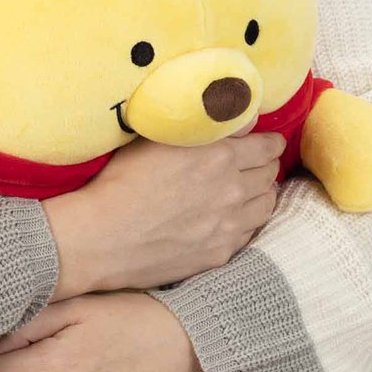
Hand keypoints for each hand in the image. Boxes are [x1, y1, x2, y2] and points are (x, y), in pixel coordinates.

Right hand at [42, 132, 284, 299]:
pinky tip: (235, 218)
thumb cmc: (121, 182)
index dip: (269, 143)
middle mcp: (232, 190)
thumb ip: (207, 123)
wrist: (101, 237)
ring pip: (265, 206)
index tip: (267, 143)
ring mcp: (228, 225)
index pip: (266, 146)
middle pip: (268, 175)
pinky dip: (248, 222)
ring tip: (252, 191)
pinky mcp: (219, 252)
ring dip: (262, 194)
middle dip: (266, 166)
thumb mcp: (158, 138)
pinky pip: (249, 234)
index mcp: (219, 156)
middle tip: (258, 165)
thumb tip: (247, 118)